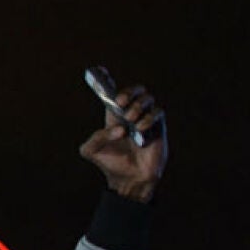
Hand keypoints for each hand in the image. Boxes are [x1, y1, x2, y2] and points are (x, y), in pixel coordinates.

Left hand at [79, 82, 166, 202]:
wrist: (128, 179)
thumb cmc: (109, 164)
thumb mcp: (91, 151)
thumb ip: (94, 137)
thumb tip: (117, 128)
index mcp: (112, 116)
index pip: (112, 93)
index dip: (106, 81)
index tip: (101, 71)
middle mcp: (130, 114)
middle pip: (134, 90)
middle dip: (128, 92)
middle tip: (120, 103)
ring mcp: (145, 119)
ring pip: (147, 99)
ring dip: (138, 106)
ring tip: (130, 121)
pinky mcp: (158, 128)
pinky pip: (158, 113)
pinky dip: (149, 118)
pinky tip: (140, 129)